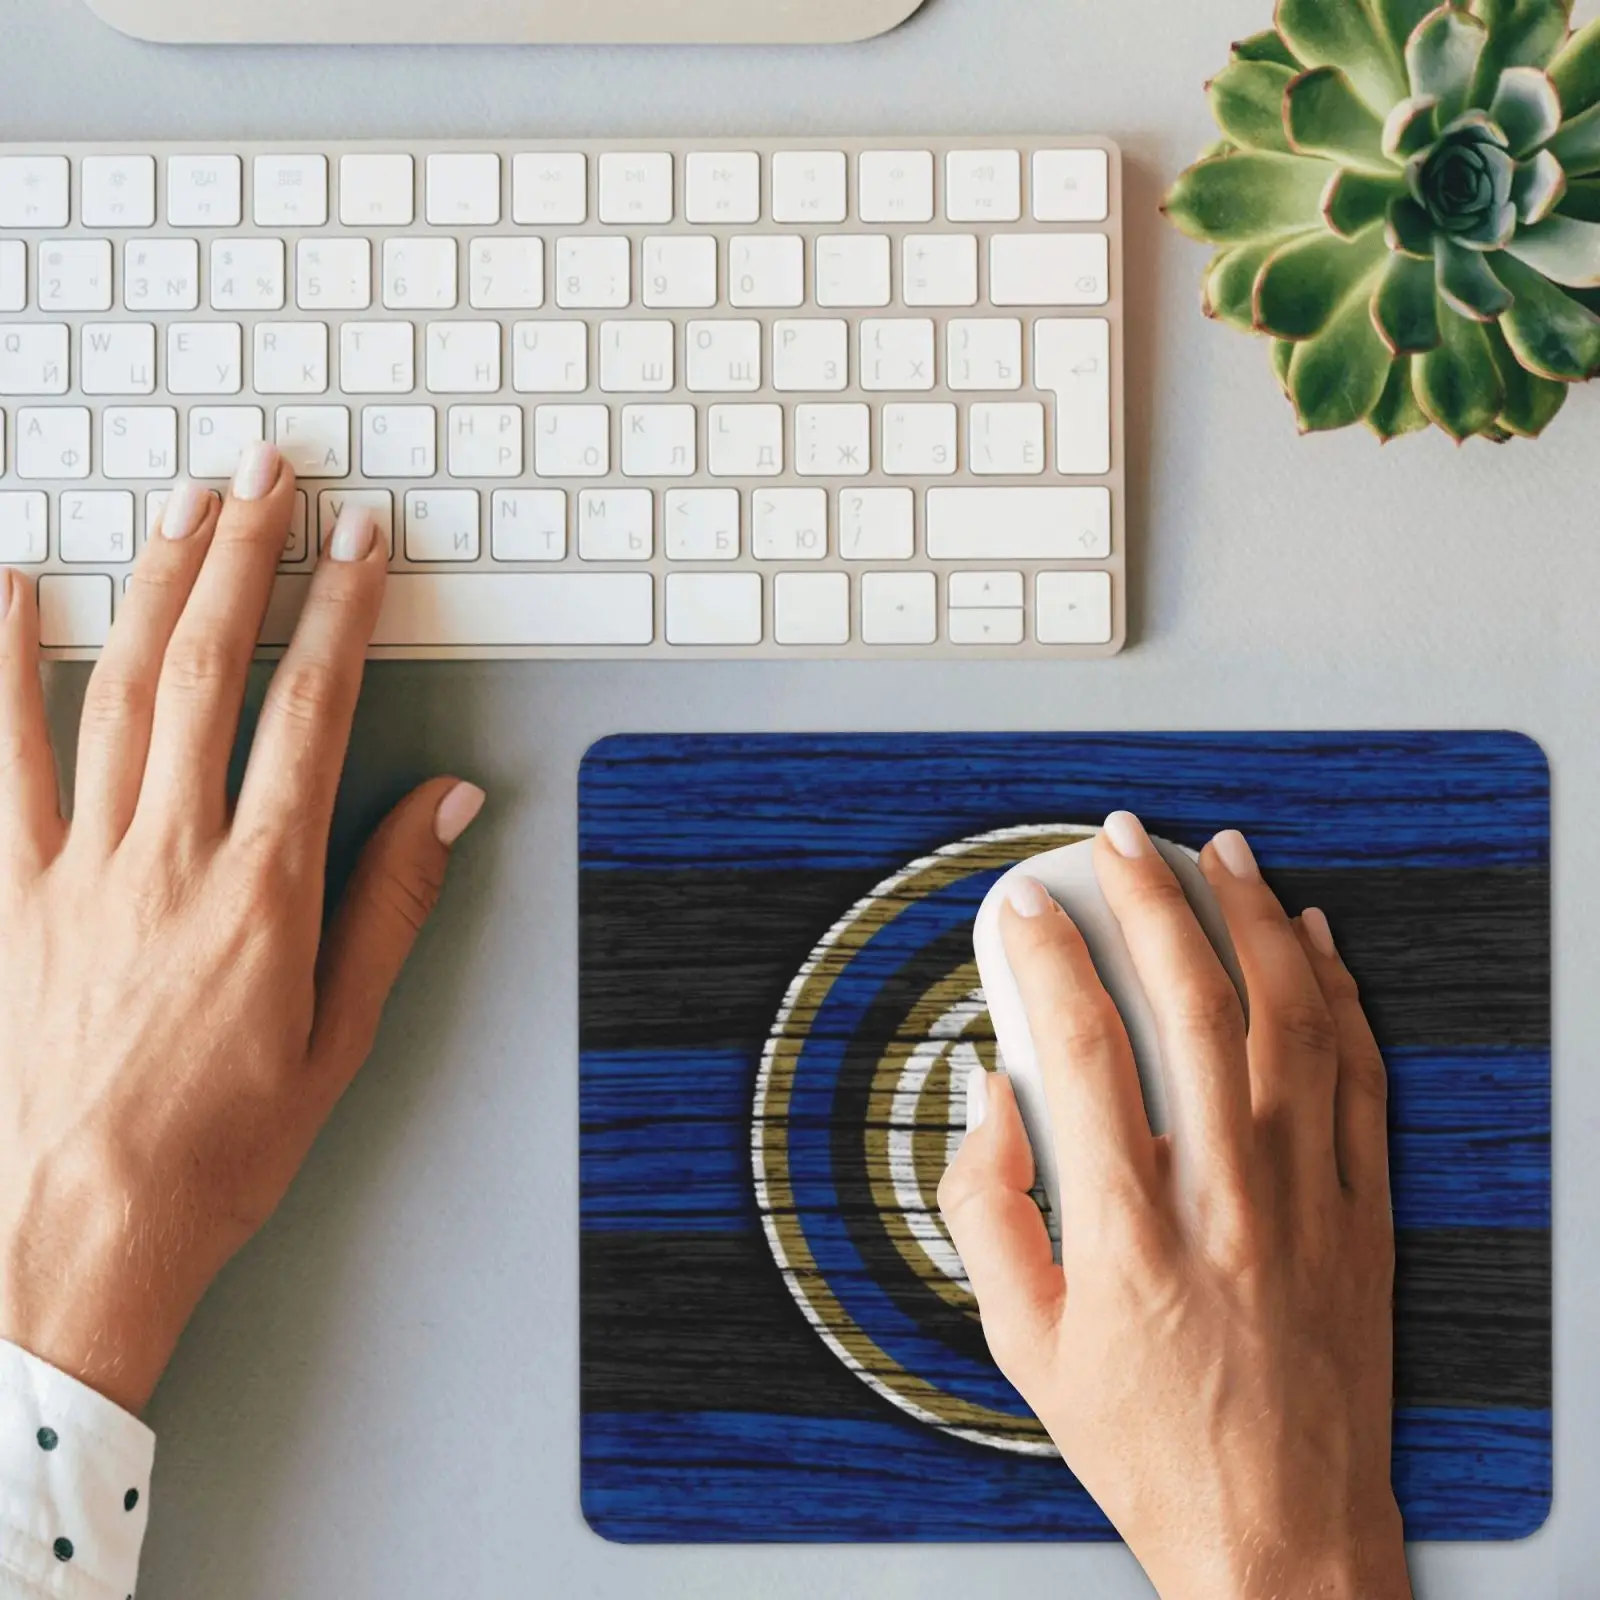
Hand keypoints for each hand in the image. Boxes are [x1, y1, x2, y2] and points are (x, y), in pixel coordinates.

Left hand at [0, 444, 483, 1414]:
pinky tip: (13, 594)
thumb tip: (446, 804)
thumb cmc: (218, 1146)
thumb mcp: (341, 1035)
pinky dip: (1, 667)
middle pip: (211, 671)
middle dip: (247, 558)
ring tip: (185, 507)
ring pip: (117, 692)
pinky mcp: (10, 892)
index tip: (363, 542)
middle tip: (270, 474)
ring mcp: (79, 866)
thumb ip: (392, 902)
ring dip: (155, 587)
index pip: (315, 711)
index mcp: (263, 891)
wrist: (77, 1231)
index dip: (344, 612)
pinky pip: (0, 759)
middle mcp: (169, 857)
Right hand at [940, 813, 1407, 1599]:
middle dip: (1149, 897)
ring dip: (1251, 917)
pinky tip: (1310, 938)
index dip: (1044, 954)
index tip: (1021, 904)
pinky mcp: (1365, 1210)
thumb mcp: (1023, 1343)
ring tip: (1219, 853)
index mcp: (1129, 1230)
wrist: (1283, 1532)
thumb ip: (987, 1209)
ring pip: (1291, 1017)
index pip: (1081, 1046)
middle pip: (1191, 1003)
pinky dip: (1338, 990)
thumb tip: (991, 1098)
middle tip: (1117, 839)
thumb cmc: (1149, 1444)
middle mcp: (1226, 1197)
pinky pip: (1361, 1072)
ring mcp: (1308, 1197)